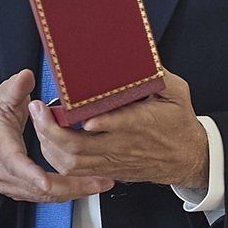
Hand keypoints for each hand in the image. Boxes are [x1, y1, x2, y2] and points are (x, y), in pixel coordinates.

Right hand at [0, 70, 113, 202]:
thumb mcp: (2, 97)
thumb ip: (16, 87)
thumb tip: (26, 76)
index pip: (15, 162)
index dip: (31, 173)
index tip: (46, 180)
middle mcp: (4, 170)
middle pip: (37, 186)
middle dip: (69, 186)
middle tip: (98, 181)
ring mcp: (11, 184)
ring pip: (43, 196)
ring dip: (73, 191)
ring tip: (100, 184)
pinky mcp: (19, 190)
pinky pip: (44, 197)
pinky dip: (66, 193)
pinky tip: (85, 187)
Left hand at [28, 70, 208, 190]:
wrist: (188, 158)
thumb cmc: (179, 124)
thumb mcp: (176, 93)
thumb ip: (158, 75)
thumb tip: (140, 55)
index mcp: (140, 123)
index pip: (117, 123)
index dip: (97, 121)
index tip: (78, 113)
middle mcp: (122, 145)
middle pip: (80, 146)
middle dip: (52, 129)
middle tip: (39, 109)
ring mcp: (112, 160)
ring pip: (72, 161)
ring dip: (50, 143)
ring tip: (39, 121)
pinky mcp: (108, 170)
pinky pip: (75, 171)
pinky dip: (57, 158)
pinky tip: (48, 141)